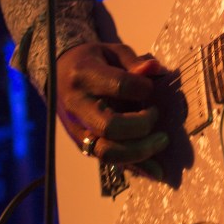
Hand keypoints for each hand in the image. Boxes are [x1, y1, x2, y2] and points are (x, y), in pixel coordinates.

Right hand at [56, 41, 169, 177]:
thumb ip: (134, 62)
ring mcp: (78, 130)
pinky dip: (135, 168)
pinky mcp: (83, 146)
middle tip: (157, 114)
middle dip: (142, 125)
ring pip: (107, 151)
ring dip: (140, 151)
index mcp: (85, 75)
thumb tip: (156, 70)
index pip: (119, 86)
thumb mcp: (113, 52)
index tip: (152, 86)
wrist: (61, 73)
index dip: (143, 88)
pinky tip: (157, 171)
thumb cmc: (94, 60)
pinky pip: (109, 162)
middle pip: (110, 126)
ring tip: (162, 140)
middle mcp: (78, 106)